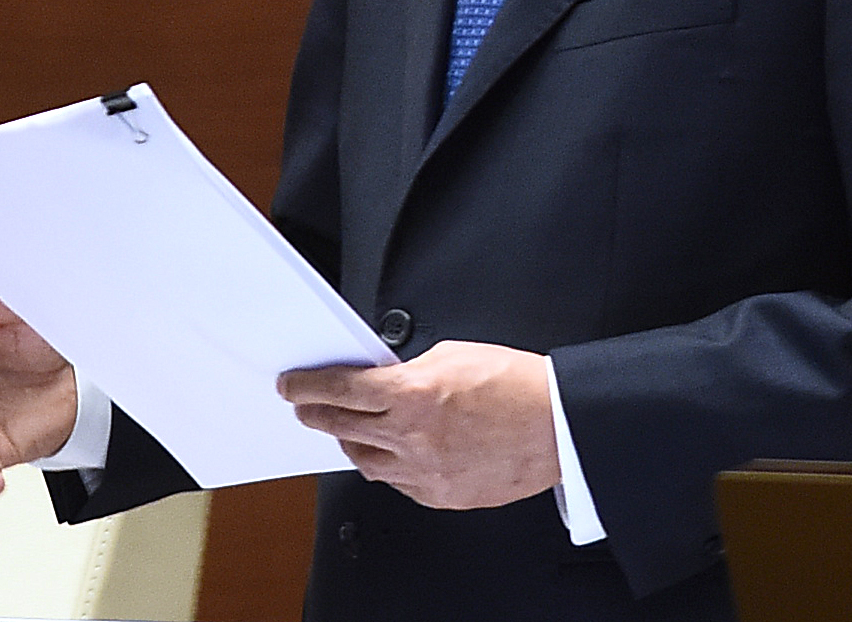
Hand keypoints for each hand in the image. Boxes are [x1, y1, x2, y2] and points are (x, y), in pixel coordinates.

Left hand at [278, 340, 560, 508]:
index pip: (342, 390)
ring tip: (346, 427)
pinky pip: (398, 483)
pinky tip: (388, 452)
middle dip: (316, 413)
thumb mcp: (452, 355)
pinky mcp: (442, 496)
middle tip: (304, 406)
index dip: (309, 387)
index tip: (293, 386)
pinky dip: (387, 465)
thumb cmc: (516, 386)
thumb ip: (409, 370)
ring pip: (366, 460)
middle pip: (344, 426)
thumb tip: (384, 379)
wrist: (558, 425)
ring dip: (351, 440)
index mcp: (414, 396)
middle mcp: (414, 439)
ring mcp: (426, 473)